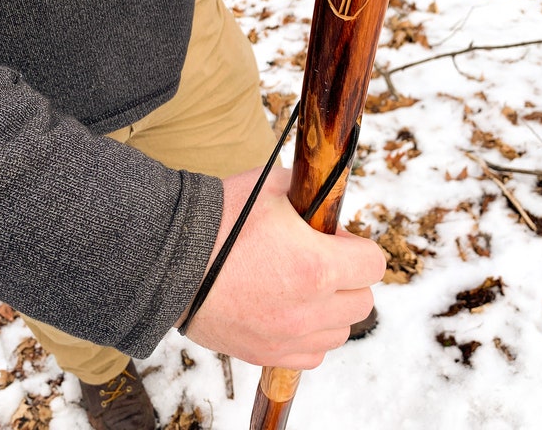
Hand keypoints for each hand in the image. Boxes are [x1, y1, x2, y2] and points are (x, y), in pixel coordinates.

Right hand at [177, 166, 385, 368]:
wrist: (167, 259)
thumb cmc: (219, 218)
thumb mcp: (270, 185)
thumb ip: (308, 191)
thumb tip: (324, 199)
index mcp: (317, 266)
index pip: (374, 264)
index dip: (358, 246)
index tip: (334, 238)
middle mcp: (309, 310)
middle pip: (362, 301)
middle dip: (348, 277)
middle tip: (319, 259)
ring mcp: (287, 337)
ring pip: (340, 331)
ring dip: (332, 308)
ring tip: (302, 286)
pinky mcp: (265, 353)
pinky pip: (312, 355)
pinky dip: (309, 335)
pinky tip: (288, 312)